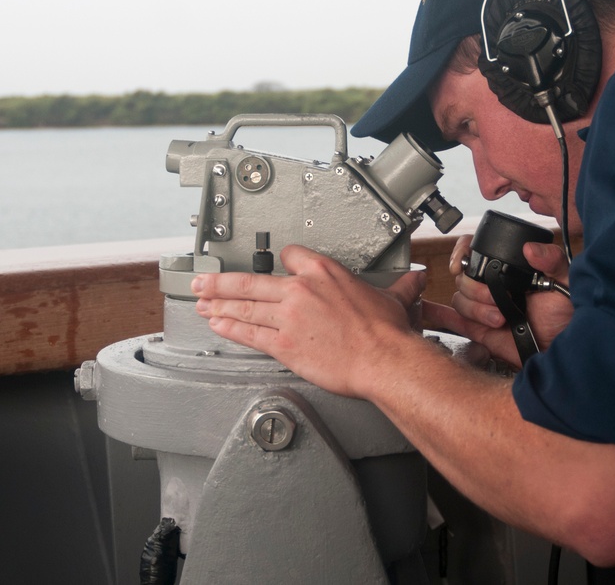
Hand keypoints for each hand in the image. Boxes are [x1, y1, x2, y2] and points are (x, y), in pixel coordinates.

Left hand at [191, 245, 426, 398]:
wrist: (384, 359)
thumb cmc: (387, 333)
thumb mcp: (394, 299)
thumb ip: (400, 287)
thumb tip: (414, 280)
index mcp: (323, 272)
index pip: (290, 255)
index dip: (280, 261)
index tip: (273, 266)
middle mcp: (300, 290)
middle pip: (250, 281)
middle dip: (220, 282)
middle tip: (202, 281)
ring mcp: (288, 317)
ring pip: (244, 306)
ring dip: (217, 304)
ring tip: (200, 302)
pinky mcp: (283, 344)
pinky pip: (248, 333)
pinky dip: (229, 328)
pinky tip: (217, 325)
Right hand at [422, 236, 573, 366]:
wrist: (562, 346)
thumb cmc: (565, 313)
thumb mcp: (564, 279)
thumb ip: (552, 260)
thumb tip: (531, 249)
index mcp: (506, 267)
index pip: (473, 250)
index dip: (462, 252)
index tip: (463, 262)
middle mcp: (491, 284)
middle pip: (463, 278)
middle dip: (477, 290)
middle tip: (497, 300)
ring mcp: (483, 306)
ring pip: (460, 301)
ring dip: (477, 310)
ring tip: (499, 319)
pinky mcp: (478, 329)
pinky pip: (453, 319)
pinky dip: (438, 314)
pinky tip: (427, 311)